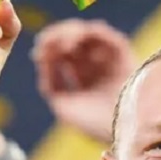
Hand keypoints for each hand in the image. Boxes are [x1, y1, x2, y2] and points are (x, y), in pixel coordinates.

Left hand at [32, 19, 136, 143]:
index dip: (49, 50)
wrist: (123, 127)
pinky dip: (86, 32)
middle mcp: (98, 67)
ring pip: (85, 34)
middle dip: (57, 38)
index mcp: (86, 81)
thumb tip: (41, 56)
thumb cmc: (94, 123)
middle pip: (72, 42)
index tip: (37, 53)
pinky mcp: (122, 52)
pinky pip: (102, 33)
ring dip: (70, 33)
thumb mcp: (63, 105)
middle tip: (46, 42)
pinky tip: (74, 41)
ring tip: (63, 44)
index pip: (63, 56)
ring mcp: (109, 59)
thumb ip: (51, 81)